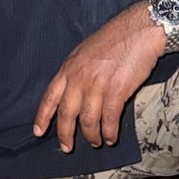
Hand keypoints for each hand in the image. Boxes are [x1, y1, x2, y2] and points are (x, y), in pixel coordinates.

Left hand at [33, 3, 164, 152]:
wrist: (140, 30)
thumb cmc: (115, 38)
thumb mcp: (85, 51)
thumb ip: (76, 71)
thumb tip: (73, 91)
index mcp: (69, 68)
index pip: (50, 96)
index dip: (43, 117)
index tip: (38, 132)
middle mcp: (79, 78)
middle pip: (66, 114)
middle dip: (65, 134)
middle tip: (66, 148)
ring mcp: (97, 86)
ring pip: (87, 120)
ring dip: (91, 136)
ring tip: (95, 142)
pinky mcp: (116, 91)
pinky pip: (108, 120)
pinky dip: (109, 132)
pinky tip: (110, 138)